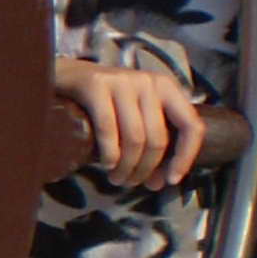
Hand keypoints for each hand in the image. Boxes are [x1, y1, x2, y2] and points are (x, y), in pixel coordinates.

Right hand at [53, 58, 205, 188]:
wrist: (65, 74)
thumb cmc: (105, 101)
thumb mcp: (135, 114)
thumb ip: (150, 143)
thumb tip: (159, 183)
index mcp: (166, 88)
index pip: (191, 125)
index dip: (185, 157)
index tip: (170, 180)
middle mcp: (148, 81)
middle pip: (157, 138)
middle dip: (145, 169)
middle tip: (130, 182)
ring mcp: (123, 81)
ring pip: (135, 138)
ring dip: (126, 167)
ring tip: (117, 179)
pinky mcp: (96, 85)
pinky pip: (108, 128)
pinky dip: (109, 153)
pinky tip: (106, 164)